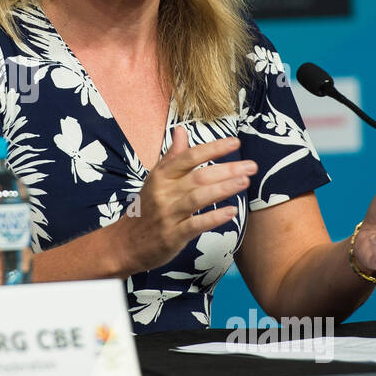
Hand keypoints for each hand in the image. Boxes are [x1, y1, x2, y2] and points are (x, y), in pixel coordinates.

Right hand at [116, 128, 254, 274]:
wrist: (124, 244)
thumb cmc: (145, 209)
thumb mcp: (155, 180)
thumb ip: (172, 156)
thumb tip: (181, 131)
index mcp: (161, 176)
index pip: (189, 157)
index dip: (213, 149)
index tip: (235, 143)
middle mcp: (164, 193)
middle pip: (198, 176)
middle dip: (227, 169)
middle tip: (251, 166)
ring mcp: (168, 214)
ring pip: (198, 198)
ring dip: (223, 189)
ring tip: (244, 182)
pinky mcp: (172, 236)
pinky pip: (195, 225)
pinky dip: (213, 218)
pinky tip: (231, 212)